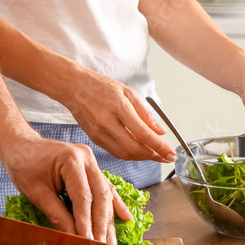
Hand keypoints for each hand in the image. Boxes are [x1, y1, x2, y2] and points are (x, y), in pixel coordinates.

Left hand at [0, 137, 130, 243]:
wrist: (21, 145)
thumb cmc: (24, 165)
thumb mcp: (36, 192)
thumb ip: (57, 215)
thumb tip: (72, 238)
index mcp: (71, 160)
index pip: (83, 197)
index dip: (86, 222)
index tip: (87, 242)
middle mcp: (87, 158)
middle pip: (101, 196)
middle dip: (101, 224)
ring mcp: (92, 162)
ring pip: (106, 194)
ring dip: (109, 220)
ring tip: (111, 242)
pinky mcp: (92, 168)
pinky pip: (106, 188)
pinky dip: (115, 204)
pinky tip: (126, 218)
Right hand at [57, 68, 175, 162]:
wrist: (73, 86)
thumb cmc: (101, 86)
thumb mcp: (128, 92)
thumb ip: (145, 113)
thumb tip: (160, 131)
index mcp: (119, 108)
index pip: (144, 134)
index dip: (160, 147)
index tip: (171, 153)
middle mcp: (108, 123)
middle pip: (135, 148)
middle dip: (154, 156)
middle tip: (167, 158)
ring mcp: (99, 133)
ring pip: (125, 153)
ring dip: (143, 157)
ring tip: (156, 155)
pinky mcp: (94, 138)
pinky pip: (116, 152)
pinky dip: (130, 154)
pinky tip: (140, 151)